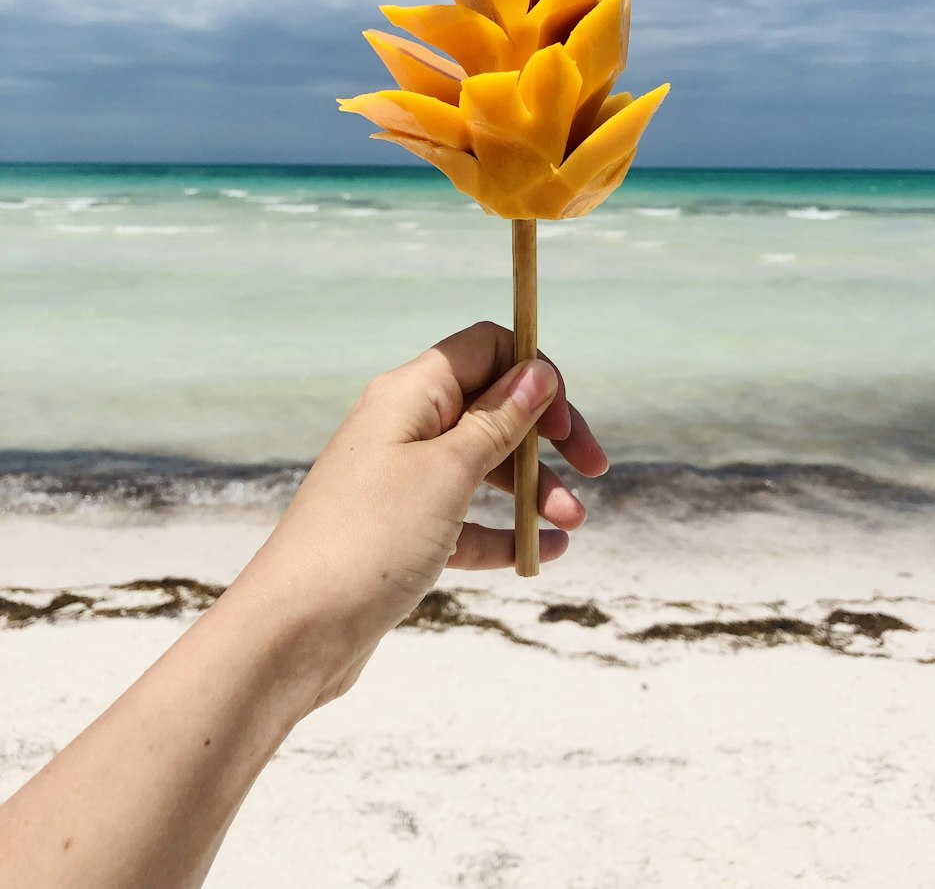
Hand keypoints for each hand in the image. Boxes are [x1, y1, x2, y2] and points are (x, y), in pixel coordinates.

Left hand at [240, 320, 607, 706]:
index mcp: (410, 394)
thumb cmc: (370, 538)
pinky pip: (465, 519)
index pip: (486, 349)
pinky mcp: (401, 533)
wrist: (295, 630)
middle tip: (594, 469)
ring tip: (573, 526)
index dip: (535, 374)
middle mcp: (404, 427)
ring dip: (532, 489)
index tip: (565, 424)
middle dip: (546, 437)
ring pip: (482, 467)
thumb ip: (499, 420)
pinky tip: (544, 552)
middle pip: (491, 407)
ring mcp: (401, 481)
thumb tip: (537, 370)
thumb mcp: (448, 472)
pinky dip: (503, 530)